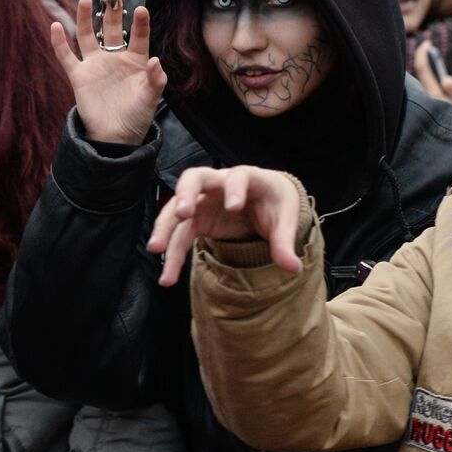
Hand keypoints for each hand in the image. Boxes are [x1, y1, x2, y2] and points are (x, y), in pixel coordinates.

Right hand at [50, 0, 166, 145]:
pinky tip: (55, 26)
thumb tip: (156, 61)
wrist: (116, 137)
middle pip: (113, 29)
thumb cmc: (137, 116)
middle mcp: (115, 58)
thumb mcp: (150, 99)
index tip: (141, 9)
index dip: (141, 24)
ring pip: (88, 36)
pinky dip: (59, 42)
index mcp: (136, 61)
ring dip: (86, 19)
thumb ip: (155, 80)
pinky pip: (66, 56)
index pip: (140, 37)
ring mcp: (96, 65)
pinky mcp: (79, 76)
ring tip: (87, 0)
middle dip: (113, 11)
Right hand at [147, 165, 302, 285]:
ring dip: (166, 226)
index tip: (233, 208)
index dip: (235, 189)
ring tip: (157, 249)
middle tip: (183, 214)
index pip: (239, 176)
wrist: (265, 200)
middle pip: (195, 177)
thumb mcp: (285, 220)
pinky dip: (172, 251)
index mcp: (249, 178)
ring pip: (178, 205)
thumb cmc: (275, 204)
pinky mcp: (197, 218)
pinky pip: (179, 232)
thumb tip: (294, 268)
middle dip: (186, 194)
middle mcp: (220, 184)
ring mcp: (204, 199)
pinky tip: (168, 275)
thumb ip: (284, 243)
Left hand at [413, 41, 451, 112]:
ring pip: (421, 87)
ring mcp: (425, 109)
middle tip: (428, 49)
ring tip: (432, 62)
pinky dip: (429, 84)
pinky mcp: (428, 114)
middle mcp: (426, 103)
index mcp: (434, 98)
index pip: (423, 71)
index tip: (427, 43)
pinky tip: (437, 82)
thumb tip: (445, 79)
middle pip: (419, 77)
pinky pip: (426, 95)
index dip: (423, 54)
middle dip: (423, 62)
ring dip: (426, 74)